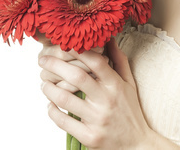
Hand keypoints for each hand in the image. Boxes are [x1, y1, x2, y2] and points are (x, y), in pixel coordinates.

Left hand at [38, 38, 153, 148]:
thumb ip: (119, 60)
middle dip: (55, 65)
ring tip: (43, 82)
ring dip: (49, 88)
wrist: (137, 145)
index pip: (96, 61)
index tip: (64, 43)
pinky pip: (63, 122)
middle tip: (42, 59)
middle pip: (76, 76)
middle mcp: (106, 100)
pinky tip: (50, 104)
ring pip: (65, 99)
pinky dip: (52, 111)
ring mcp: (97, 120)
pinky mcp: (89, 137)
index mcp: (116, 85)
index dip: (78, 50)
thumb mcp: (129, 83)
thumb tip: (109, 39)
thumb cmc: (130, 110)